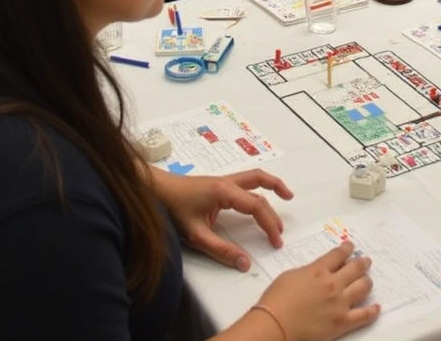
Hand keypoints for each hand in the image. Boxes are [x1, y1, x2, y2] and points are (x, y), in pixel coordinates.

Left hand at [151, 168, 293, 270]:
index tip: (276, 241)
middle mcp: (227, 182)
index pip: (256, 206)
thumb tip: (245, 263)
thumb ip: (221, 250)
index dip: (269, 224)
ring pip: (254, 177)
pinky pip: (246, 180)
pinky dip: (259, 185)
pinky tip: (258, 194)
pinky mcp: (217, 184)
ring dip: (272, 185)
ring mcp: (222, 181)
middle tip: (281, 228)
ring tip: (286, 194)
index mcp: (224, 192)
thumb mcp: (196, 235)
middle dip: (275, 206)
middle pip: (260, 188)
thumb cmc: (173, 209)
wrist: (154, 190)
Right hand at [255, 242, 379, 340]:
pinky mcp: (342, 322)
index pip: (339, 255)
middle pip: (355, 268)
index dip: (347, 249)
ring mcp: (340, 303)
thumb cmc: (276, 301)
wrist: (275, 324)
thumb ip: (308, 271)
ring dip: (367, 281)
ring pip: (363, 287)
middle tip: (365, 260)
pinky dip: (372, 311)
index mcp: (319, 270)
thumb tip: (317, 272)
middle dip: (362, 262)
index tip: (350, 247)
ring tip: (368, 280)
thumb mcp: (290, 275)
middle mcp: (333, 284)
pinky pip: (364, 315)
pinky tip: (377, 308)